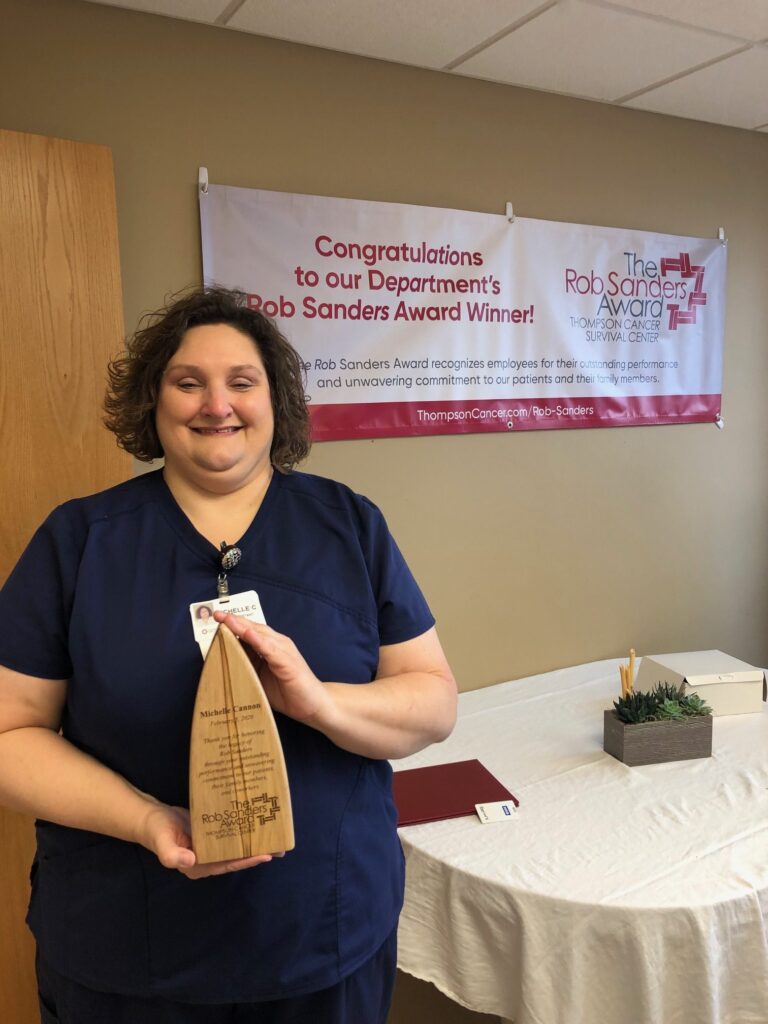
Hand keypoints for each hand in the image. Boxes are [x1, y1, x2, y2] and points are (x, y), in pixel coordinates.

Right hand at [138, 801, 277, 878]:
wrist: (151, 818)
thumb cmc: (156, 831)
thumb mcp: (162, 843)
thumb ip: (173, 855)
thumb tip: (191, 860)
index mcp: (198, 866)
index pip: (228, 864)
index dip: (247, 860)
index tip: (266, 855)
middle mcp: (208, 859)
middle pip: (237, 857)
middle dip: (257, 852)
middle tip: (280, 847)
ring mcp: (210, 847)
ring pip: (236, 846)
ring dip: (253, 842)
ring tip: (274, 837)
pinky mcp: (211, 834)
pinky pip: (231, 834)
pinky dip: (243, 831)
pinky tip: (255, 823)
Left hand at [213, 613, 331, 727]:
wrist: (314, 705)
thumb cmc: (288, 692)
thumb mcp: (261, 678)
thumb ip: (246, 667)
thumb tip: (223, 663)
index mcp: (270, 647)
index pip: (250, 632)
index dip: (233, 624)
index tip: (217, 618)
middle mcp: (278, 645)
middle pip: (253, 629)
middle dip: (234, 621)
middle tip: (217, 615)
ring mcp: (284, 652)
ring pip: (261, 635)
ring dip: (243, 628)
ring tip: (228, 620)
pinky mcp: (288, 663)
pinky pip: (272, 650)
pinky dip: (260, 642)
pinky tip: (249, 635)